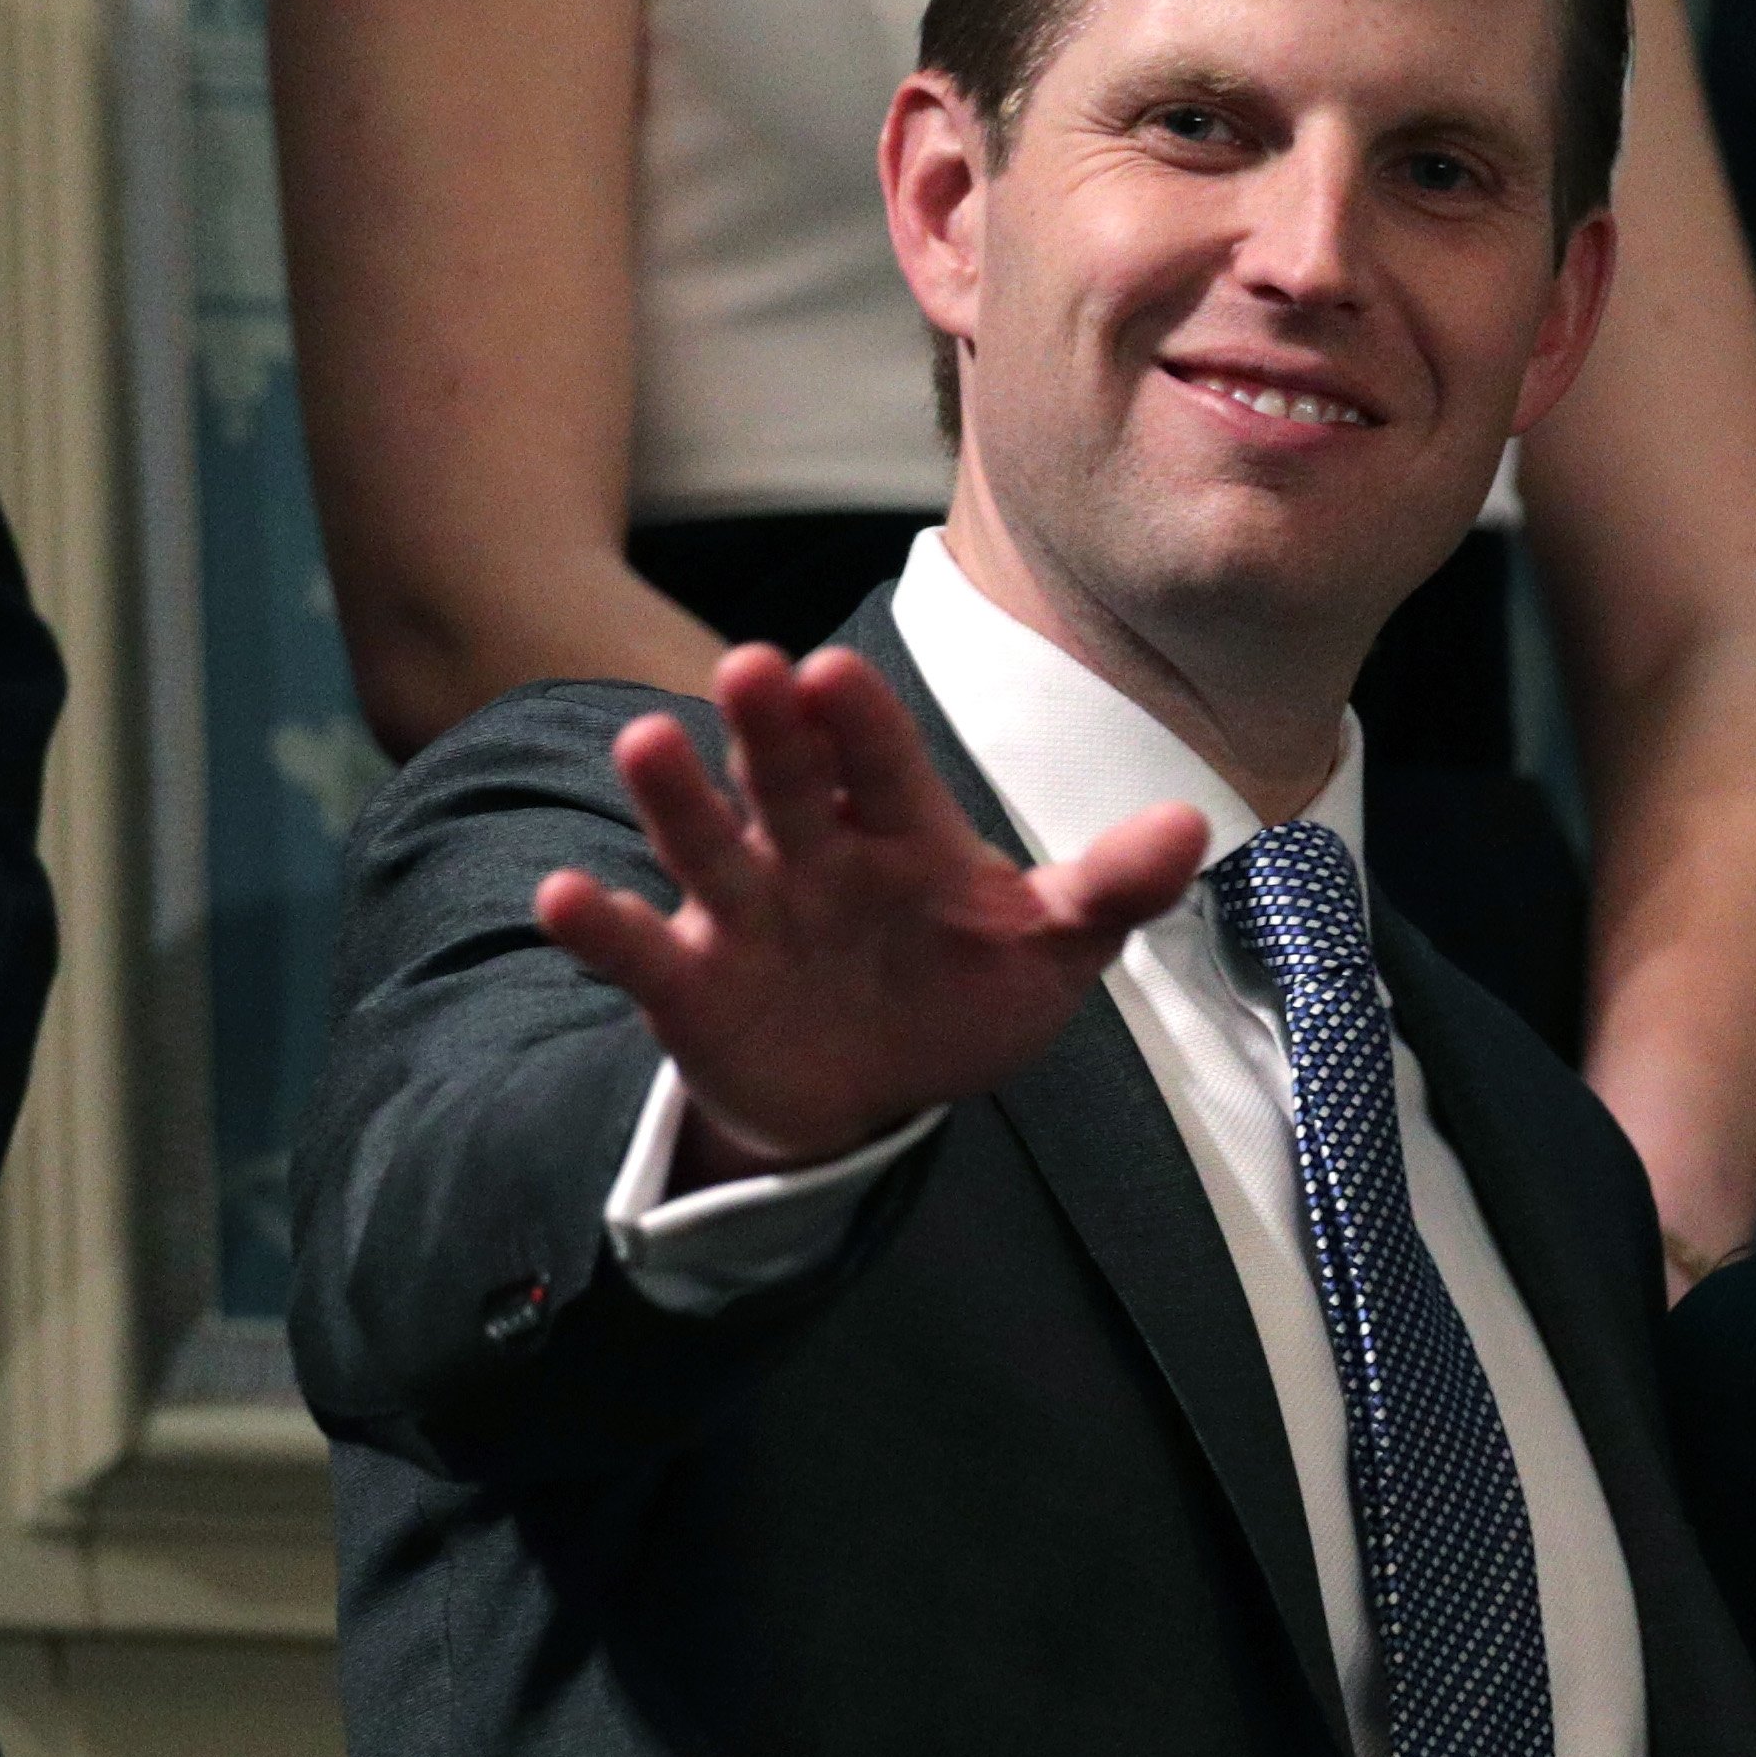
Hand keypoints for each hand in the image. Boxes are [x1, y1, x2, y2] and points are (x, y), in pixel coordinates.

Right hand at [534, 645, 1209, 1182]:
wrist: (877, 1087)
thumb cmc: (960, 989)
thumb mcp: (1050, 948)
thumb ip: (1108, 889)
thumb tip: (1191, 829)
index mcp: (903, 830)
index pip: (883, 765)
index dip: (860, 724)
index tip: (835, 672)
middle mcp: (813, 850)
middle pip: (789, 780)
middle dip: (769, 731)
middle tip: (751, 669)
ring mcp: (744, 911)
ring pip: (705, 843)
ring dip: (675, 798)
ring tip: (642, 744)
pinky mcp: (687, 983)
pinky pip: (636, 951)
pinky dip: (598, 927)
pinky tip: (564, 896)